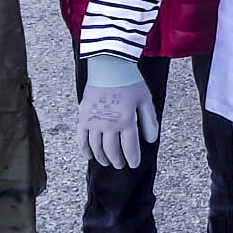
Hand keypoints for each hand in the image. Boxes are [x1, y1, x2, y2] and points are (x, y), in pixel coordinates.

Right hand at [79, 54, 158, 169]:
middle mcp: (109, 125)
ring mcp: (94, 123)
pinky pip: (82, 139)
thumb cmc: (130, 82)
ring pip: (97, 148)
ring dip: (103, 158)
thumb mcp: (146, 101)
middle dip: (118, 161)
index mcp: (126, 122)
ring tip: (108, 162)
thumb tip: (150, 140)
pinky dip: (86, 149)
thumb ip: (149, 122)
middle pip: (113, 151)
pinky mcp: (83, 118)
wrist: (109, 66)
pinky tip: (90, 156)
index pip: (130, 148)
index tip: (134, 165)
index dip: (132, 159)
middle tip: (121, 165)